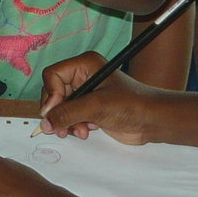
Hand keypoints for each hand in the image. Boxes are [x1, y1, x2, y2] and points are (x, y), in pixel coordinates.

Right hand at [37, 52, 163, 143]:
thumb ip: (68, 113)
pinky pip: (69, 116)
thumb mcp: (96, 106)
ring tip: (81, 131)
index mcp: (84, 65)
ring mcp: (85, 92)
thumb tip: (45, 122)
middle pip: (53, 93)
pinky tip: (87, 130)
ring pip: (60, 107)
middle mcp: (82, 76)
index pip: (52, 75)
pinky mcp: (89, 108)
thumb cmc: (131, 105)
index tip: (56, 112)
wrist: (152, 121)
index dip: (51, 94)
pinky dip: (74, 126)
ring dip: (67, 122)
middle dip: (58, 112)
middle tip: (63, 128)